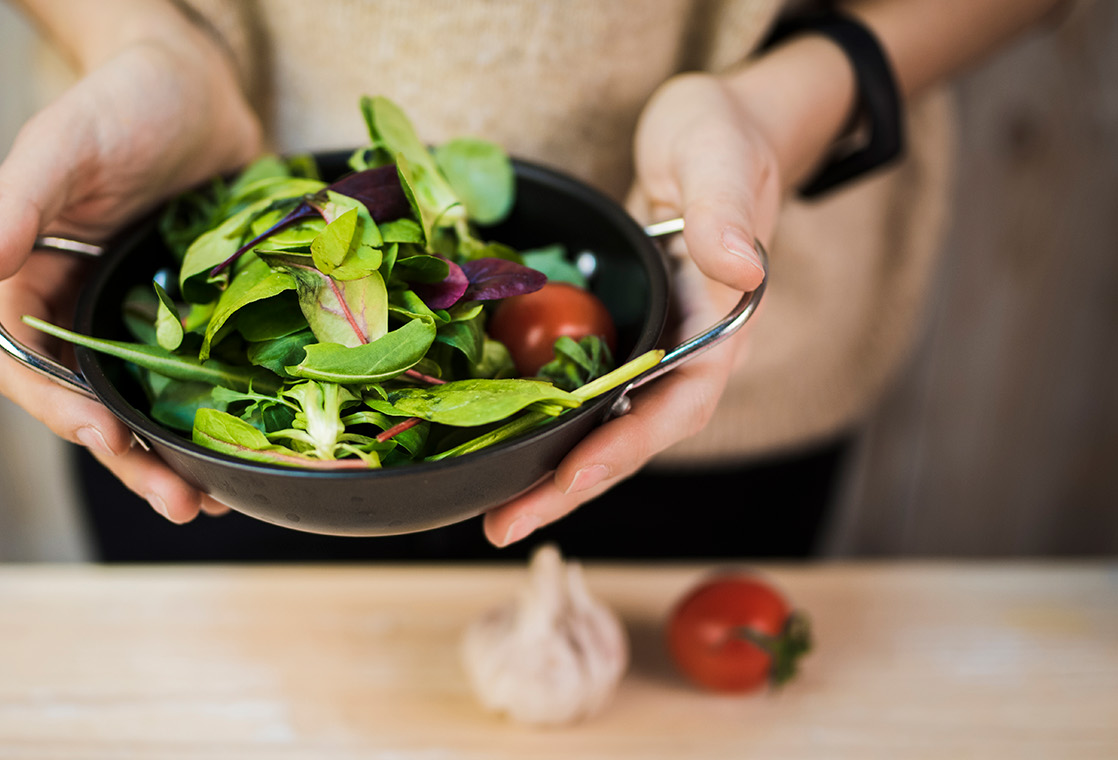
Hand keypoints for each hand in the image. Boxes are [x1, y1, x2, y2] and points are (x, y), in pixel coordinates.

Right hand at [0, 28, 259, 523]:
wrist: (200, 85)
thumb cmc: (119, 104)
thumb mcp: (61, 147)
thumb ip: (13, 209)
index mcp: (33, 286)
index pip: (29, 370)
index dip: (60, 411)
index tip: (104, 437)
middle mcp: (85, 315)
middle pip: (95, 407)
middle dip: (131, 459)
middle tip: (178, 500)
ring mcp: (145, 321)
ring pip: (151, 405)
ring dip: (175, 455)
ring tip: (211, 498)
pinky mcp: (200, 318)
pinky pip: (205, 378)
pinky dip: (220, 417)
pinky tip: (250, 450)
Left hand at [482, 73, 779, 546]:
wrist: (713, 126)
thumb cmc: (723, 135)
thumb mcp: (722, 158)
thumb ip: (728, 211)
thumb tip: (741, 269)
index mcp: (722, 321)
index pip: (682, 400)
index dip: (630, 441)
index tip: (575, 474)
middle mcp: (686, 347)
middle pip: (634, 433)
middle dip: (573, 484)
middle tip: (506, 526)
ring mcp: (650, 342)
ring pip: (604, 421)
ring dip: (553, 467)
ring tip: (496, 510)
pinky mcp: (618, 329)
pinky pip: (581, 386)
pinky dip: (545, 418)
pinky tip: (499, 439)